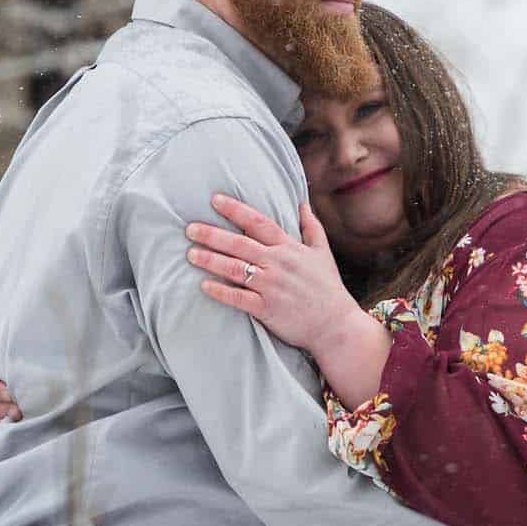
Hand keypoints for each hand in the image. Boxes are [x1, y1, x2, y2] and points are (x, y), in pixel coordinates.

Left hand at [187, 194, 359, 356]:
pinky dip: (220, 291)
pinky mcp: (267, 309)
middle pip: (239, 244)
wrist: (336, 326)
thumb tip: (302, 204)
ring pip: (234, 269)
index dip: (235, 210)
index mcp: (289, 248)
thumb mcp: (323, 253)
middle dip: (212, 234)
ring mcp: (271, 286)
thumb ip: (311, 227)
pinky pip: (238, 298)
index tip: (215, 199)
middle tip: (190, 228)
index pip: (258, 222)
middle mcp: (278, 264)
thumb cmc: (328, 288)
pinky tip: (204, 285)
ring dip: (210, 260)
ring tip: (190, 253)